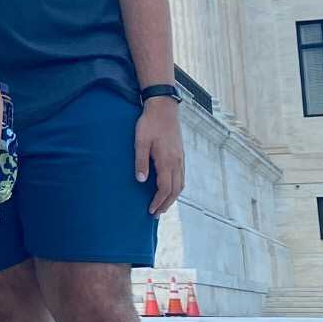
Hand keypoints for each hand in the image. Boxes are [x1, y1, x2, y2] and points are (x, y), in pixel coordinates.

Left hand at [136, 97, 183, 214]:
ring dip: (172, 197)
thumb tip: (141, 181)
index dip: (158, 201)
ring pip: (181, 184)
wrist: (163, 107)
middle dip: (166, 203)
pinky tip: (169, 188)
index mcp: (167, 160)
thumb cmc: (149, 123)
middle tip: (156, 214)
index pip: (165, 188)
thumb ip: (140, 161)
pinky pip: (181, 176)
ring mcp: (181, 158)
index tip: (150, 210)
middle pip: (175, 190)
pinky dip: (176, 187)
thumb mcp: (140, 141)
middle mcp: (177, 161)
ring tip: (162, 205)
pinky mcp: (180, 154)